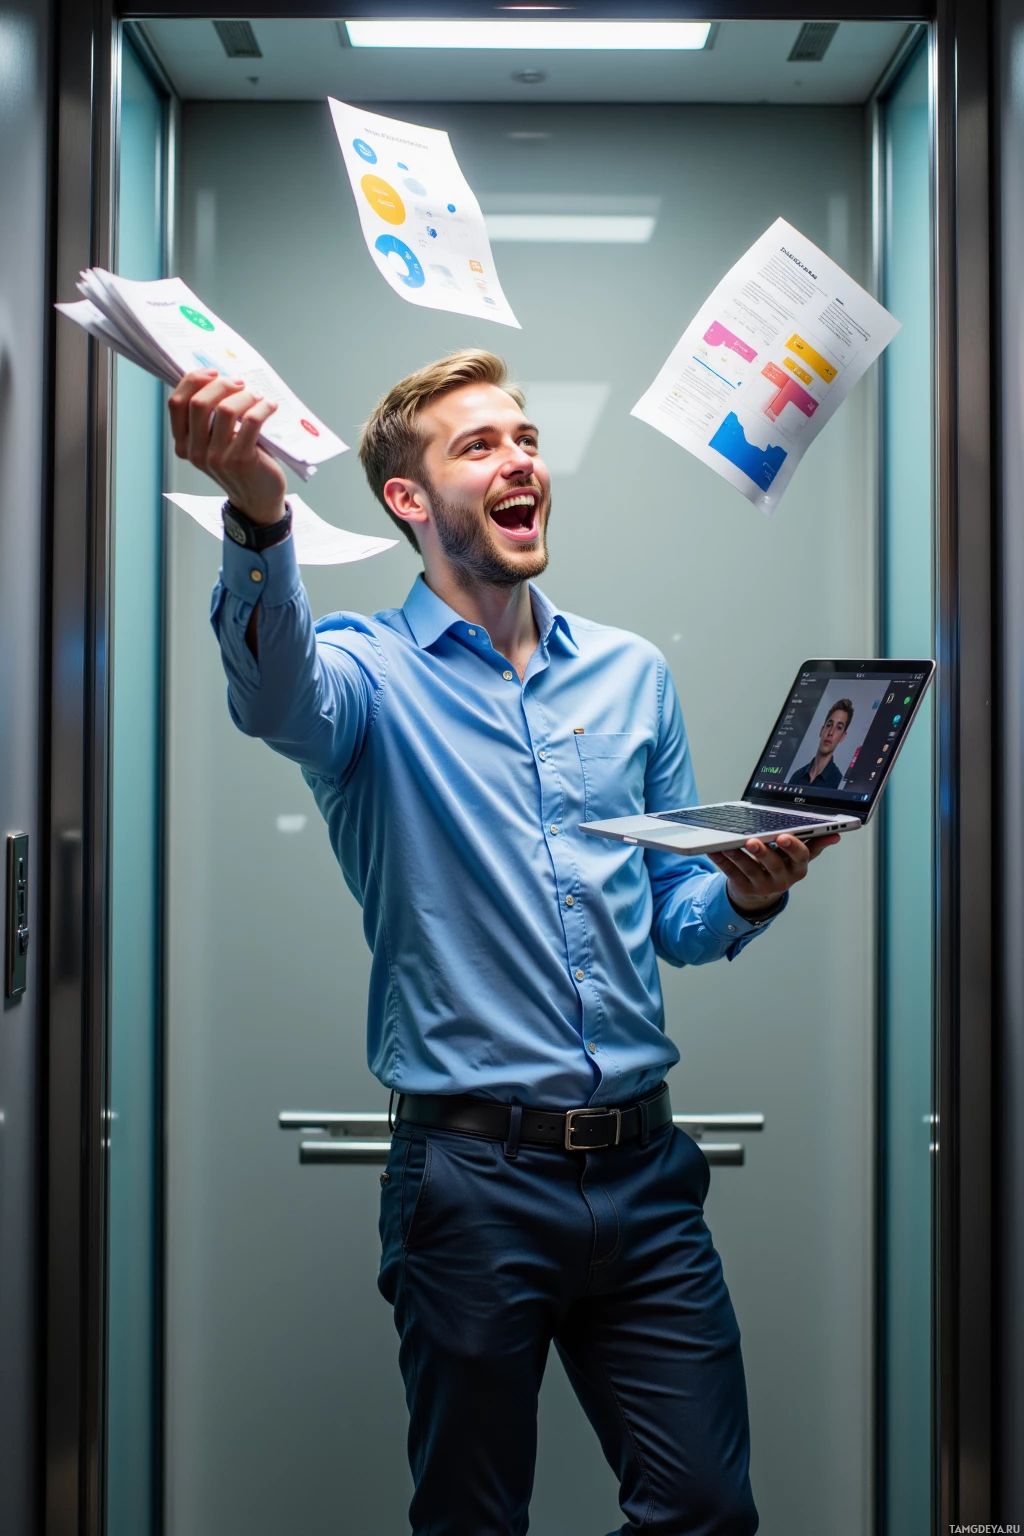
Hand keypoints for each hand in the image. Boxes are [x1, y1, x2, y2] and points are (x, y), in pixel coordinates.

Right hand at [168, 369, 286, 523]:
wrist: (257, 499)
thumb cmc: (239, 463)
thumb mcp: (214, 442)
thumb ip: (208, 419)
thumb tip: (216, 379)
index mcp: (184, 444)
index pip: (176, 404)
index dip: (193, 381)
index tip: (213, 374)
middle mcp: (196, 452)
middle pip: (199, 403)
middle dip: (221, 385)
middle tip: (240, 384)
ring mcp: (217, 458)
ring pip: (226, 409)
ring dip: (245, 396)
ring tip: (257, 397)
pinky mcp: (241, 460)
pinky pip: (251, 421)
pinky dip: (262, 407)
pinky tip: (269, 406)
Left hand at [709, 831, 839, 916]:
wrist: (762, 892)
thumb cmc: (781, 866)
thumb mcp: (798, 858)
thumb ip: (814, 845)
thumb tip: (835, 835)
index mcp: (797, 868)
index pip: (800, 858)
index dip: (792, 848)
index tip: (783, 836)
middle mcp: (782, 879)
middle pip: (773, 865)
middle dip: (763, 852)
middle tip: (753, 840)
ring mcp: (762, 886)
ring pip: (749, 870)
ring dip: (738, 855)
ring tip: (728, 842)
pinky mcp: (744, 888)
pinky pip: (731, 874)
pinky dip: (723, 861)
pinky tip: (715, 849)